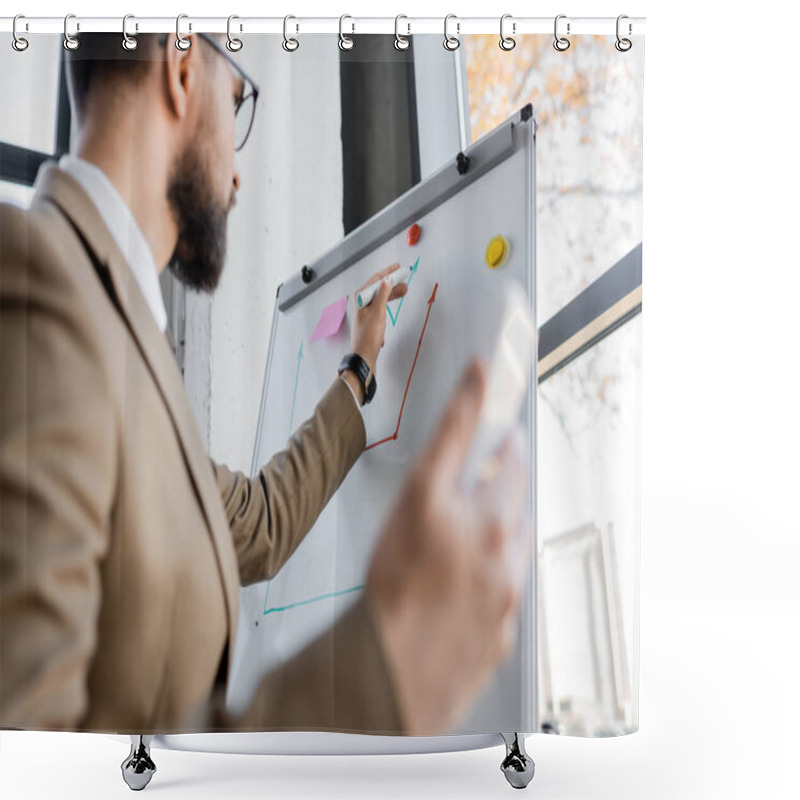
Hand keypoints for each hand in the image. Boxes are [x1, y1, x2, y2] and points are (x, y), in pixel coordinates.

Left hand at [349, 264, 408, 376]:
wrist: (364, 357)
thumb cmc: (368, 337)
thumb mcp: (378, 312)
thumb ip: (383, 294)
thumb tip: (386, 280)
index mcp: (360, 298)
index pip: (375, 280)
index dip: (388, 272)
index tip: (397, 267)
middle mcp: (361, 303)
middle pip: (379, 288)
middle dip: (393, 283)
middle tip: (405, 279)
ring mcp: (365, 312)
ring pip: (381, 298)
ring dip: (392, 294)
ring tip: (405, 291)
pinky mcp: (370, 321)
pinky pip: (381, 308)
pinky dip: (389, 306)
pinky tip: (394, 307)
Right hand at [365, 359, 529, 734]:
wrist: (391, 672)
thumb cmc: (390, 590)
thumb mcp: (410, 504)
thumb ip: (446, 448)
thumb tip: (468, 398)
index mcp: (480, 515)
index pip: (495, 447)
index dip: (490, 414)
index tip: (495, 390)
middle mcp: (500, 548)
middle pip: (514, 490)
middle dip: (506, 467)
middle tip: (495, 457)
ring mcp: (508, 589)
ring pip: (514, 537)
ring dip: (502, 520)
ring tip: (476, 521)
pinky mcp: (504, 625)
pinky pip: (507, 584)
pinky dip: (495, 569)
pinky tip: (468, 575)